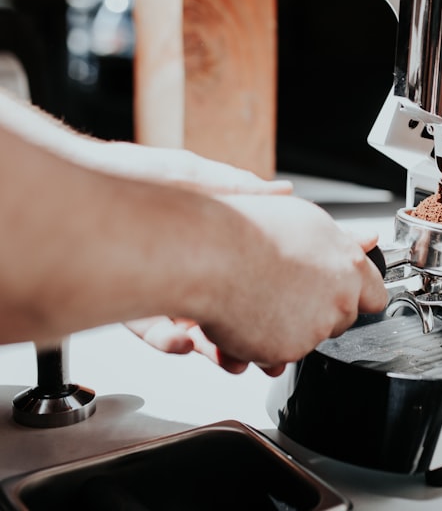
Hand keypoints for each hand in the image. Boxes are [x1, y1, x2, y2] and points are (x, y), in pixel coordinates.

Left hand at [110, 142, 293, 362]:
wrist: (64, 206)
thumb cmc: (123, 178)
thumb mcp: (192, 178)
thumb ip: (239, 190)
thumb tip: (282, 192)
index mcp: (205, 226)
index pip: (247, 262)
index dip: (268, 290)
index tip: (283, 311)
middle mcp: (183, 254)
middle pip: (225, 301)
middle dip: (244, 331)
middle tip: (257, 352)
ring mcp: (157, 279)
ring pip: (195, 322)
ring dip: (214, 344)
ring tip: (226, 357)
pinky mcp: (127, 302)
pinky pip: (157, 332)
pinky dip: (173, 342)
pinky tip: (184, 340)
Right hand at [136, 195, 387, 373]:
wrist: (209, 255)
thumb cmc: (248, 230)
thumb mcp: (308, 221)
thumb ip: (343, 240)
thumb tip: (369, 239)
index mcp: (350, 266)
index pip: (376, 295)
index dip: (358, 295)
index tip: (349, 294)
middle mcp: (339, 300)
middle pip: (341, 319)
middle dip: (319, 310)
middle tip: (287, 290)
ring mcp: (314, 329)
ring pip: (308, 338)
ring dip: (287, 327)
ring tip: (257, 298)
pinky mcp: (287, 351)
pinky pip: (278, 355)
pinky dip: (260, 343)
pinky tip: (244, 316)